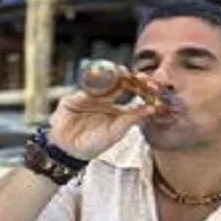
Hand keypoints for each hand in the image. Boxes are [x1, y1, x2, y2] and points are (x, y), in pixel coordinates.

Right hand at [47, 71, 161, 160]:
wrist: (67, 149)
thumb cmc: (93, 145)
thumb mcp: (115, 132)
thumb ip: (132, 119)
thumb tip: (151, 110)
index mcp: (119, 112)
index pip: (134, 97)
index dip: (143, 90)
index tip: (153, 86)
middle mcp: (107, 102)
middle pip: (121, 85)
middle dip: (129, 78)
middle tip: (138, 75)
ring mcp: (92, 97)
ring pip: (105, 82)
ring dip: (113, 75)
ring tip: (122, 71)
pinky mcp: (77, 96)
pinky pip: (87, 87)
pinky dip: (95, 81)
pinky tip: (102, 76)